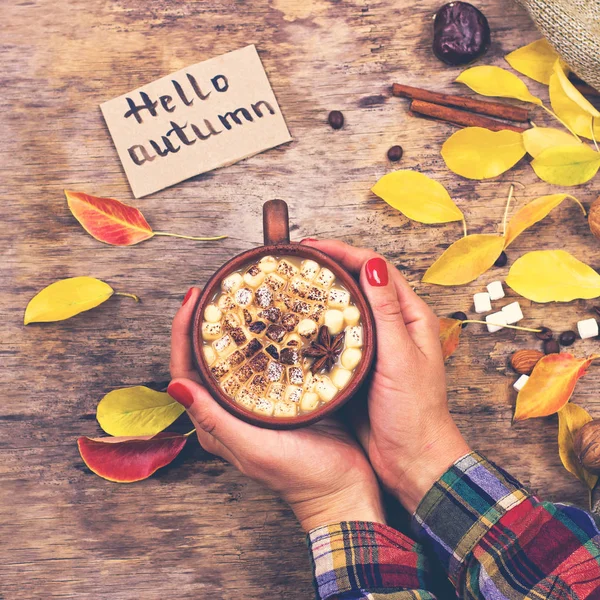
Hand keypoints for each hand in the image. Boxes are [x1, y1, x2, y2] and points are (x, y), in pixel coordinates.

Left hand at [168, 287, 385, 531]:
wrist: (345, 491)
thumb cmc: (302, 477)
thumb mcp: (255, 449)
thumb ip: (216, 421)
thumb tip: (175, 385)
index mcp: (216, 422)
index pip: (187, 369)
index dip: (183, 331)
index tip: (194, 296)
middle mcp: (232, 409)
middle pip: (209, 358)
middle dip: (207, 320)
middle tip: (218, 288)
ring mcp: (258, 402)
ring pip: (238, 357)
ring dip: (235, 325)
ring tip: (243, 295)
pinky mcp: (284, 396)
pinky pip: (266, 361)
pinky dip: (265, 336)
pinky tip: (276, 318)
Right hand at [301, 240, 470, 512]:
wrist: (411, 459)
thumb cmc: (415, 412)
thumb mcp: (401, 358)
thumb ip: (387, 312)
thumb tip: (373, 265)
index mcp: (411, 317)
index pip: (377, 269)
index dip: (346, 252)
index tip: (314, 247)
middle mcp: (393, 325)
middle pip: (360, 283)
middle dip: (331, 266)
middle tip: (297, 261)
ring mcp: (374, 345)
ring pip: (346, 308)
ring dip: (324, 292)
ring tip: (294, 284)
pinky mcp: (357, 365)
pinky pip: (336, 336)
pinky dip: (319, 324)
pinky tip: (299, 323)